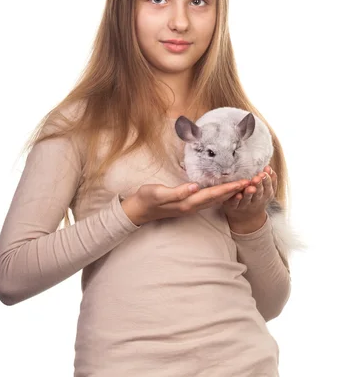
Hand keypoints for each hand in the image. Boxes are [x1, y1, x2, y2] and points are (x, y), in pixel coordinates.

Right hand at [121, 178, 250, 225]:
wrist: (140, 209)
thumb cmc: (148, 199)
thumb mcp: (159, 193)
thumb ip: (177, 191)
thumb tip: (194, 187)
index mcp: (188, 202)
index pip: (214, 195)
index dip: (230, 188)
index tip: (244, 182)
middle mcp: (193, 206)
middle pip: (219, 198)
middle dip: (236, 190)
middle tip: (252, 182)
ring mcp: (191, 206)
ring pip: (216, 199)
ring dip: (231, 192)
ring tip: (245, 185)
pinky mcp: (189, 203)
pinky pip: (210, 199)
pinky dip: (221, 193)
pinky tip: (225, 189)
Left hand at [223, 165, 276, 232]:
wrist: (247, 217)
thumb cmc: (258, 198)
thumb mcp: (267, 190)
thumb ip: (269, 179)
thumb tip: (269, 168)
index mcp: (266, 195)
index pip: (268, 187)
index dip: (266, 181)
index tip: (264, 173)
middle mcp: (257, 201)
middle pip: (258, 193)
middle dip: (258, 186)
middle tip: (257, 178)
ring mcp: (246, 205)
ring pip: (248, 199)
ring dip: (249, 193)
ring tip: (250, 187)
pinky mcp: (235, 207)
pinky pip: (236, 204)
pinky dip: (237, 200)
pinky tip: (238, 195)